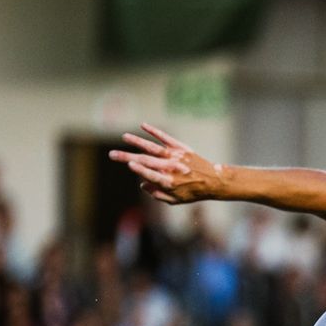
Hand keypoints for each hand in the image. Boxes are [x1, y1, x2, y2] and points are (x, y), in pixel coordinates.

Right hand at [108, 124, 223, 204]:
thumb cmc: (192, 192)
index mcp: (169, 182)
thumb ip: (157, 194)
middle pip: (146, 160)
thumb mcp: (175, 200)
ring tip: (124, 137)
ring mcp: (175, 157)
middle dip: (127, 157)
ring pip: (153, 147)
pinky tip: (143, 125)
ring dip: (137, 142)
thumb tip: (142, 183)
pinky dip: (154, 131)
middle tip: (111, 154)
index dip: (140, 170)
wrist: (214, 181)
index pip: (151, 175)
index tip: (129, 164)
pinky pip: (165, 138)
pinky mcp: (180, 148)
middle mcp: (171, 168)